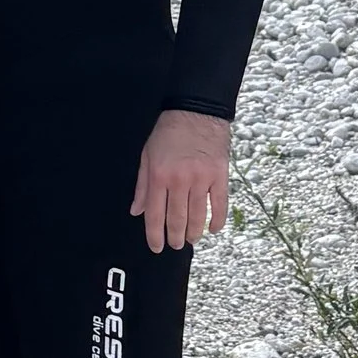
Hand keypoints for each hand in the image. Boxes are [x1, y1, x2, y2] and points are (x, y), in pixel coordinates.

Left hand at [129, 108, 230, 254]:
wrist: (196, 110)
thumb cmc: (169, 132)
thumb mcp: (147, 155)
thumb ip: (142, 186)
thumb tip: (137, 211)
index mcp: (159, 176)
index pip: (155, 215)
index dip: (155, 235)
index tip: (156, 246)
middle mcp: (180, 180)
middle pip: (177, 219)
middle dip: (175, 237)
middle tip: (176, 245)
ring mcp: (201, 179)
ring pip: (197, 215)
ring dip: (194, 232)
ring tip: (191, 239)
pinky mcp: (220, 175)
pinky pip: (219, 204)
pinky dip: (216, 220)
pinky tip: (212, 229)